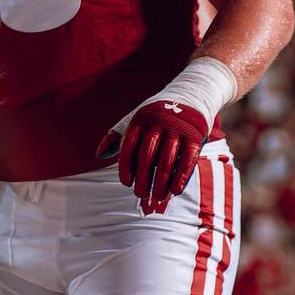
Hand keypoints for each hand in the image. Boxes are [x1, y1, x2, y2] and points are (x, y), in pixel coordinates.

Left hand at [98, 99, 210, 213]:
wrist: (191, 97)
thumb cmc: (156, 116)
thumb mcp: (135, 120)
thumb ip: (117, 137)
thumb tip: (99, 155)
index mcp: (140, 120)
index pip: (129, 147)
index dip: (126, 167)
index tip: (126, 184)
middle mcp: (158, 123)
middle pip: (147, 156)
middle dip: (143, 178)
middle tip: (140, 194)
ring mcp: (177, 129)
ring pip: (166, 161)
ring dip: (161, 182)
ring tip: (157, 197)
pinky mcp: (194, 137)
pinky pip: (187, 160)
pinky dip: (180, 177)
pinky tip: (174, 191)